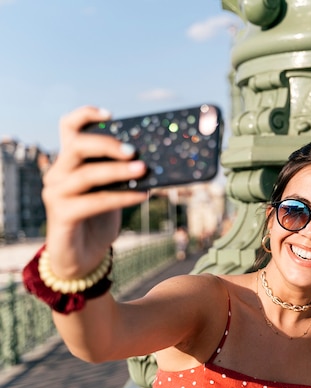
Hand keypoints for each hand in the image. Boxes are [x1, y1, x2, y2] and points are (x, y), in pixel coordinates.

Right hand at [42, 106, 147, 278]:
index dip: (86, 115)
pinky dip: (121, 197)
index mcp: (70, 161)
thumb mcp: (115, 189)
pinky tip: (142, 195)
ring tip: (144, 170)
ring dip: (118, 171)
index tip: (111, 114)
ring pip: (86, 174)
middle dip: (107, 144)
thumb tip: (160, 157)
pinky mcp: (62, 216)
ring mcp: (57, 194)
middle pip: (77, 146)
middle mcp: (58, 173)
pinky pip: (94, 202)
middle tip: (135, 150)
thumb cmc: (101, 218)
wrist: (84, 256)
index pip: (69, 127)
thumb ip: (125, 172)